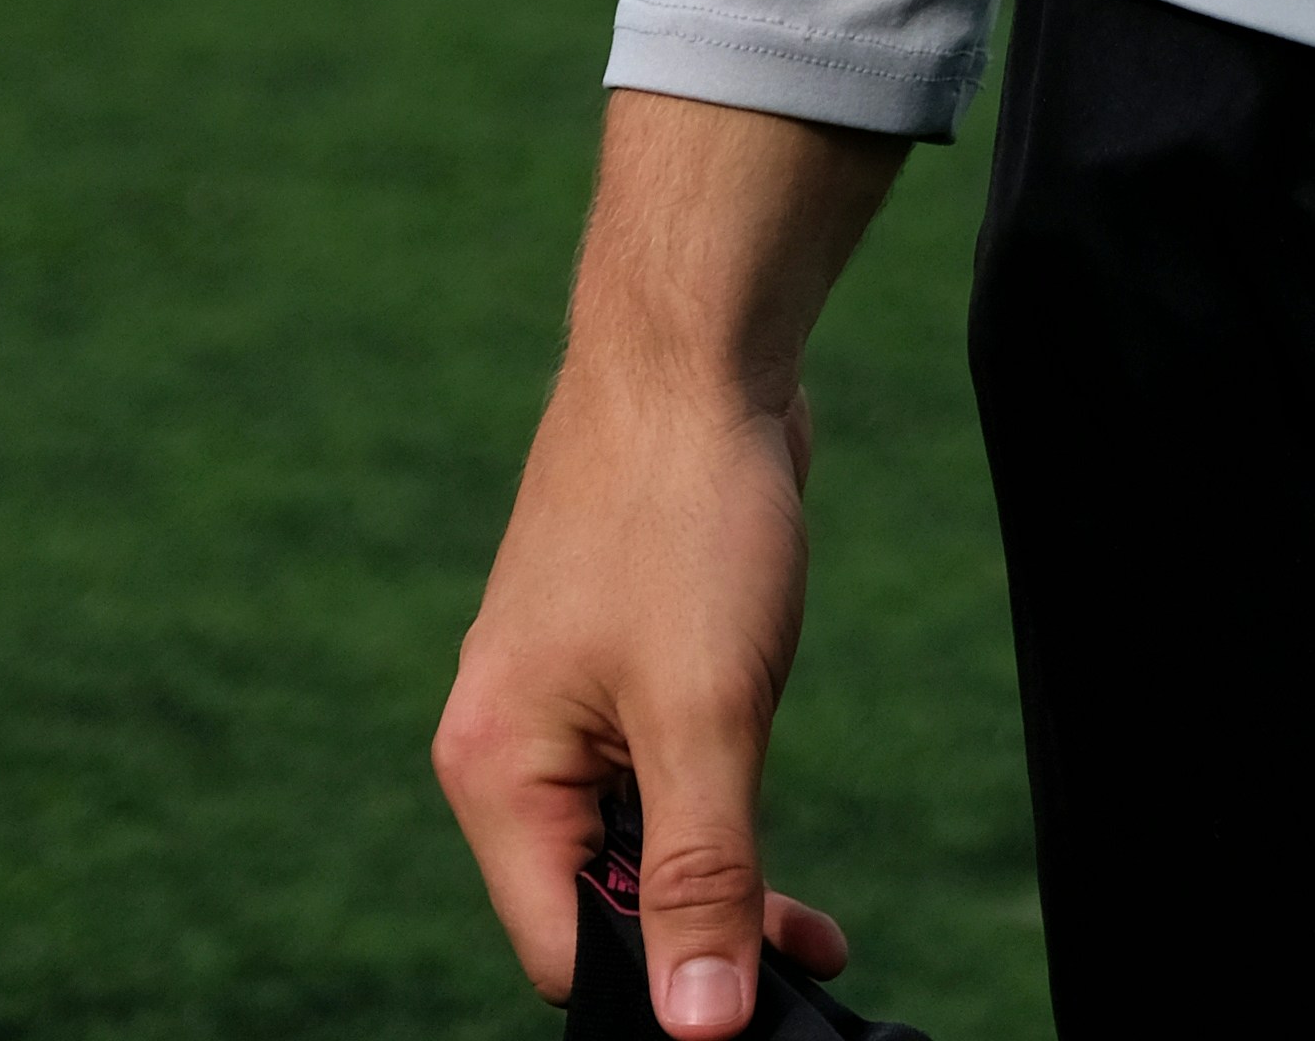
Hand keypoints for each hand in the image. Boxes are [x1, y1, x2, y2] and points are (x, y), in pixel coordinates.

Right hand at [435, 90, 904, 1029]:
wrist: (698, 343)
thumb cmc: (683, 513)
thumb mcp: (706, 713)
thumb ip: (700, 874)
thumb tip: (696, 1026)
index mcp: (497, 771)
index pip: (566, 949)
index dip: (661, 987)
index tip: (764, 1001)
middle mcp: (511, 743)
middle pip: (597, 899)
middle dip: (700, 934)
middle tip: (818, 950)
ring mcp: (561, 694)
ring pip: (635, 834)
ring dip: (718, 867)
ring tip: (812, 904)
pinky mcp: (614, 650)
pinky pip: (656, 763)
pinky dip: (716, 795)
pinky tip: (770, 772)